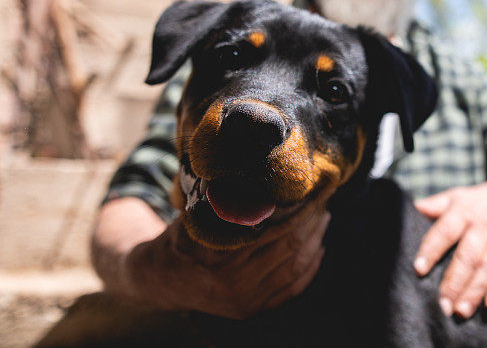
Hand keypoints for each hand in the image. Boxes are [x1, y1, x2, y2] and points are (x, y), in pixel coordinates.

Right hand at [122, 202, 329, 318]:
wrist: (163, 280)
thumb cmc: (183, 238)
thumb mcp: (197, 216)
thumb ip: (227, 203)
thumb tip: (263, 177)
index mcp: (220, 256)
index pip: (274, 228)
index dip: (297, 207)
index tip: (309, 189)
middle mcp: (234, 282)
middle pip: (289, 246)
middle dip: (311, 220)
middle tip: (323, 199)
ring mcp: (246, 300)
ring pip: (295, 266)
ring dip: (316, 240)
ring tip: (324, 217)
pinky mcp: (254, 309)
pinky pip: (293, 288)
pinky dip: (311, 266)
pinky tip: (319, 246)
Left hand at [413, 178, 486, 318]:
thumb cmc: (476, 202)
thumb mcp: (455, 196)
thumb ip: (435, 204)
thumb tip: (413, 207)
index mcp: (464, 210)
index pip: (446, 230)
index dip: (432, 249)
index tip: (419, 269)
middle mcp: (484, 226)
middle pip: (469, 256)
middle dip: (456, 282)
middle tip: (443, 304)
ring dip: (476, 291)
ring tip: (461, 311)